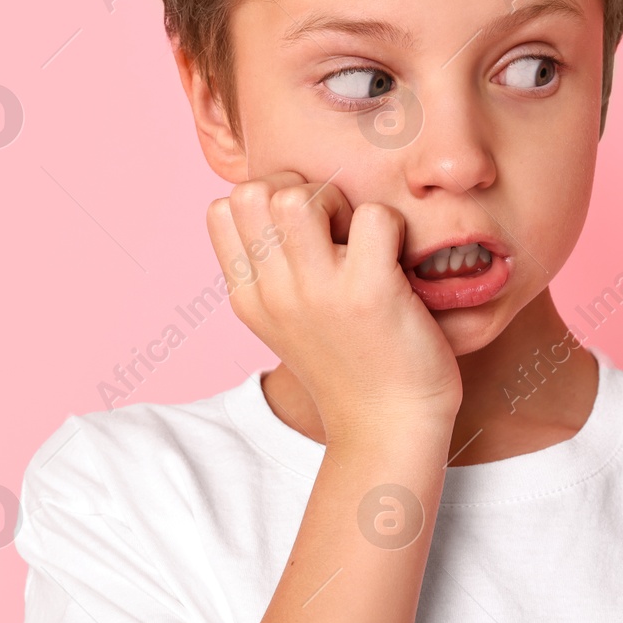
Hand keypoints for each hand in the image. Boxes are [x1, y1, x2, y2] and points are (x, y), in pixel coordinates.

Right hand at [207, 171, 461, 435]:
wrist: (390, 431)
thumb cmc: (354, 367)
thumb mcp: (290, 322)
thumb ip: (276, 272)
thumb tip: (282, 205)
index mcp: (249, 297)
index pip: (224, 208)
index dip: (269, 199)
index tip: (307, 231)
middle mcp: (273, 293)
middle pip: (253, 192)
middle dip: (301, 191)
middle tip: (338, 231)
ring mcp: (317, 293)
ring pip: (297, 197)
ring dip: (339, 202)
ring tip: (362, 242)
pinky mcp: (369, 293)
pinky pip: (373, 217)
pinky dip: (393, 225)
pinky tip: (398, 260)